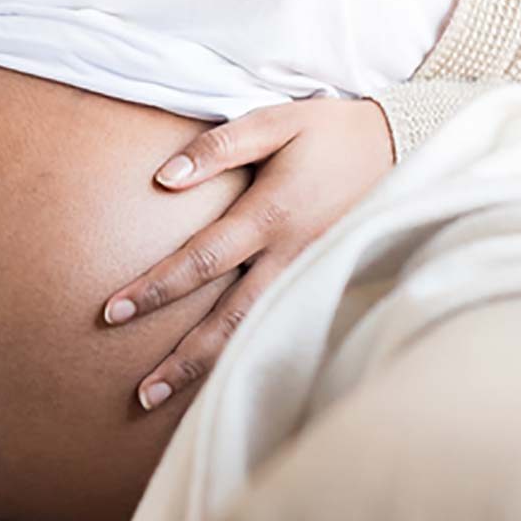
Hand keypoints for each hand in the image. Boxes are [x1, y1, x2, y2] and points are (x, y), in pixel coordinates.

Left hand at [103, 96, 395, 412]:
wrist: (405, 145)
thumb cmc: (330, 132)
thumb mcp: (275, 121)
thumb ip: (219, 148)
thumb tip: (164, 178)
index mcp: (271, 214)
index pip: (203, 260)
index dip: (158, 288)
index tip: (114, 311)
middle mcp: (291, 255)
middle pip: (230, 319)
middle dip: (182, 357)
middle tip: (139, 392)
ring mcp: (312, 274)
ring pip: (256, 333)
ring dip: (209, 370)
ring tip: (160, 398)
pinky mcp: (326, 283)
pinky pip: (280, 327)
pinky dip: (246, 357)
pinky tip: (215, 380)